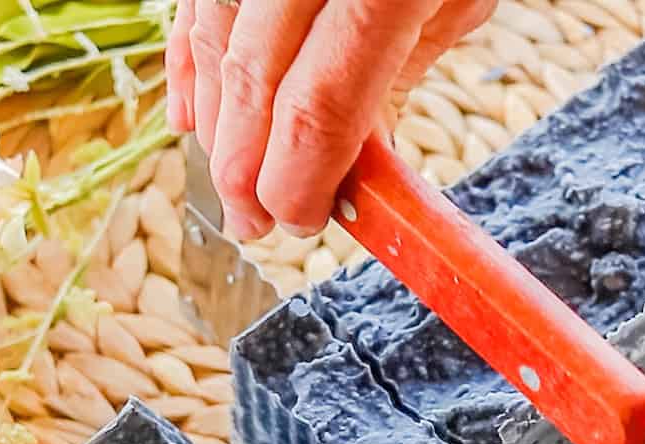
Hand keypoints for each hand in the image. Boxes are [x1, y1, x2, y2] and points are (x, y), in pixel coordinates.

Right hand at [166, 0, 496, 238]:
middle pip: (253, 80)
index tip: (296, 221)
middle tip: (255, 222)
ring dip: (217, 126)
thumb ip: (393, 81)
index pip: (319, 104)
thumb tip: (344, 166)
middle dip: (246, 167)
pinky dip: (191, 63)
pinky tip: (192, 116)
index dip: (297, 178)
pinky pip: (197, 3)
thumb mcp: (453, 4)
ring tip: (232, 185)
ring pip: (215, 41)